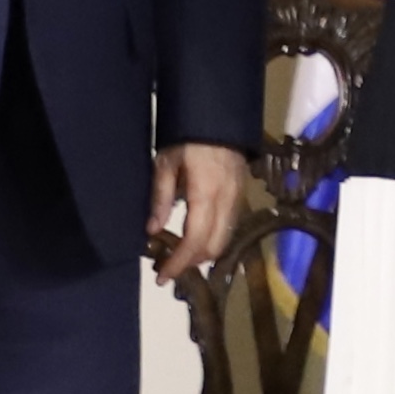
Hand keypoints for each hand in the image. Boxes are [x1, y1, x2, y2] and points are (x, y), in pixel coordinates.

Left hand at [148, 139, 253, 285]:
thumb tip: (152, 231)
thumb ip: (161, 198)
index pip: (194, 239)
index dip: (179, 262)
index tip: (162, 275)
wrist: (220, 118)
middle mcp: (227, 201)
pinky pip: (229, 228)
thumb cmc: (187, 138)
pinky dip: (212, 240)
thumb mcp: (165, 163)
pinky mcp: (241, 197)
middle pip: (213, 247)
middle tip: (167, 266)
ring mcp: (238, 199)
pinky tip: (195, 236)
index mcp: (206, 193)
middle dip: (190, 263)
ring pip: (224, 240)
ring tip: (178, 254)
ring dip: (202, 253)